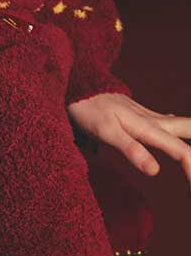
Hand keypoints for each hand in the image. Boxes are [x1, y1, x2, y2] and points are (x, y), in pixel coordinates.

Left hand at [68, 92, 190, 183]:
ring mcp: (146, 114)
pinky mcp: (138, 113)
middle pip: (187, 128)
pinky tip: (175, 124)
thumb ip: (130, 149)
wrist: (76, 85)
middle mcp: (152, 119)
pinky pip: (166, 122)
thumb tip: (156, 170)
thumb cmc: (88, 109)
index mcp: (147, 127)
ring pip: (179, 124)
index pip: (181, 151)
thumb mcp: (105, 132)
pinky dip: (179, 128)